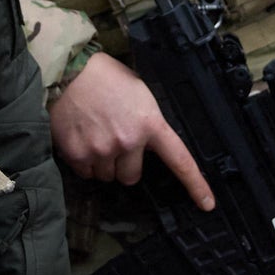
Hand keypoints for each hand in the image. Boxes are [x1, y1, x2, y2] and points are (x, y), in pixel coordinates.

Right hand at [49, 52, 214, 210]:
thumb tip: (148, 144)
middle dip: (123, 165)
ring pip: (107, 176)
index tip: (207, 204)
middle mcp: (129, 141)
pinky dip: (83, 161)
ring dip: (102, 163)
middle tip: (112, 142)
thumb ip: (147, 122)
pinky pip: (85, 173)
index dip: (195, 184)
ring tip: (93, 134)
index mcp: (150, 124)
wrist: (68, 71)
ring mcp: (102, 150)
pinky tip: (81, 138)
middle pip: (131, 177)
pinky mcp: (78, 155)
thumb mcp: (139, 94)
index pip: (179, 160)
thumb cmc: (105, 77)